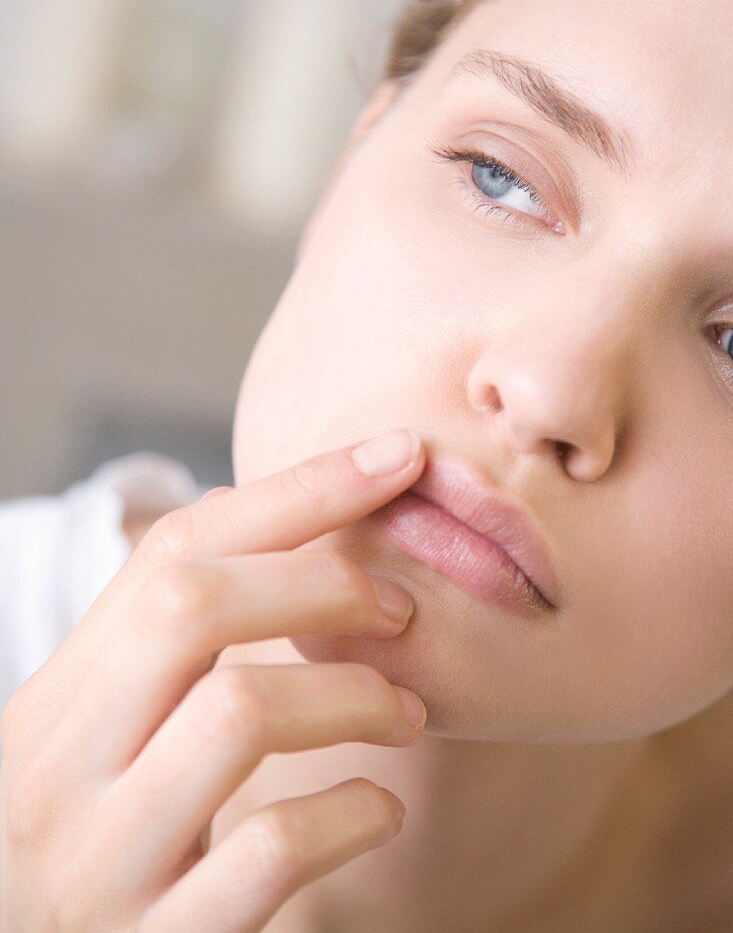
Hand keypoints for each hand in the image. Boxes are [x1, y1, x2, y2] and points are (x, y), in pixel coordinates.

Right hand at [0, 427, 426, 931]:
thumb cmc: (107, 846)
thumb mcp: (106, 740)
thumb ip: (164, 643)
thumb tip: (254, 513)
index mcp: (51, 704)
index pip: (170, 550)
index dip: (296, 490)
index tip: (398, 457)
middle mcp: (54, 774)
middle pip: (190, 605)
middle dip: (321, 584)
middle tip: (399, 610)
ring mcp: (98, 865)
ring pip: (240, 712)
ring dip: (354, 695)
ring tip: (405, 714)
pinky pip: (271, 848)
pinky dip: (353, 811)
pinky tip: (378, 806)